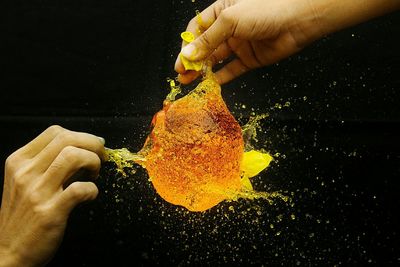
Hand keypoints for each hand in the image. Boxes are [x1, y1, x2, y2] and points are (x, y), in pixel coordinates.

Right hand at [0, 125, 104, 266]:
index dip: (81, 136)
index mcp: (19, 161)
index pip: (55, 132)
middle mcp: (25, 172)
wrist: (9, 252)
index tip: (93, 147)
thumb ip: (51, 164)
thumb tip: (87, 147)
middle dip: (92, 144)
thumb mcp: (27, 181)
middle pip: (67, 139)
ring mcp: (36, 192)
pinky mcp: (50, 212)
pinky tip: (90, 195)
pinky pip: (80, 189)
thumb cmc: (24, 214)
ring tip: (94, 174)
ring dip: (94, 162)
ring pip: (73, 156)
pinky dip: (93, 190)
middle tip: (101, 157)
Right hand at [175, 0, 322, 83]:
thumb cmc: (266, 9)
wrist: (298, 20)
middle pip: (205, 46)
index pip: (198, 29)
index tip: (180, 59)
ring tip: (189, 81)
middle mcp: (229, 28)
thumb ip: (208, 39)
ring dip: (202, 70)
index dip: (188, 45)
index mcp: (222, 11)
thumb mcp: (230, 20)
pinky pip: (232, 69)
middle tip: (181, 74)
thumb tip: (187, 54)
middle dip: (192, 60)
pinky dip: (220, 77)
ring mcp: (239, 44)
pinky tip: (210, 83)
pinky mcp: (250, 58)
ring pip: (216, 59)